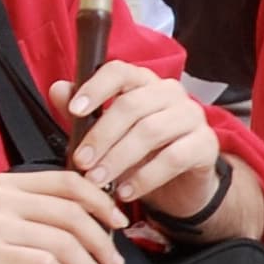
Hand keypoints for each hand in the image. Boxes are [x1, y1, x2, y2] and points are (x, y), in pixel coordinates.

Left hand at [60, 56, 221, 211]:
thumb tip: (58, 89)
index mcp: (143, 82)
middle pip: (131, 105)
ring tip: (98, 181)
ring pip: (150, 131)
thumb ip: (84, 112)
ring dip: (119, 159)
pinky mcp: (206, 144)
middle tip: (81, 162)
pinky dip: (144, 177)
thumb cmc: (141, 153)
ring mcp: (192, 116)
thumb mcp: (107, 135)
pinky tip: (125, 192)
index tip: (74, 111)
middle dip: (101, 136)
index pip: (119, 71)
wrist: (181, 185)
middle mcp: (170, 92)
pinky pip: (173, 158)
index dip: (96, 88)